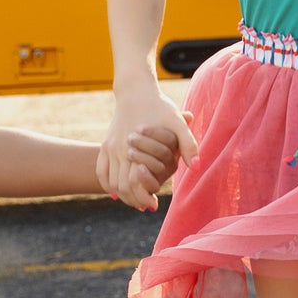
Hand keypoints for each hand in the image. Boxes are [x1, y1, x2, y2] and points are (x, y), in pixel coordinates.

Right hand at [98, 92, 197, 211]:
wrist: (135, 90)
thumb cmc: (159, 107)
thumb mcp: (177, 123)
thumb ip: (188, 144)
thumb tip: (196, 167)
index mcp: (135, 148)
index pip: (134, 184)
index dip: (143, 198)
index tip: (154, 205)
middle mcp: (119, 150)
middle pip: (121, 187)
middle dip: (133, 200)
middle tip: (146, 206)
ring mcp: (110, 147)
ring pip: (111, 181)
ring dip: (122, 194)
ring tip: (135, 200)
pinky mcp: (105, 144)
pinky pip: (101, 170)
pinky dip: (107, 184)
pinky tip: (116, 192)